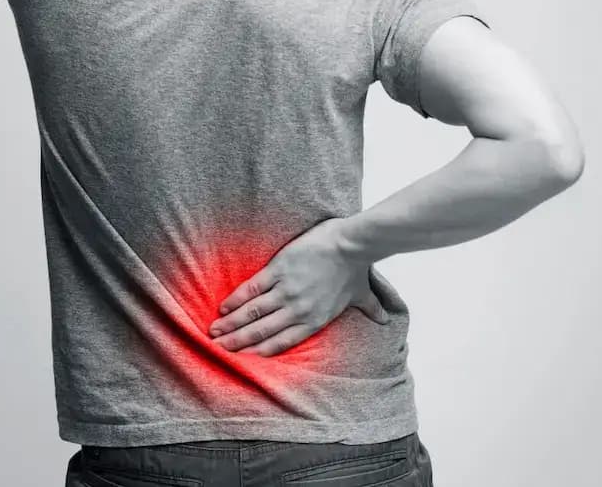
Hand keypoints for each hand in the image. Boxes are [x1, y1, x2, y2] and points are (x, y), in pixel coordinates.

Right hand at [208, 218, 388, 356]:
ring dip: (232, 323)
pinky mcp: (278, 269)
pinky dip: (237, 299)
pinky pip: (253, 288)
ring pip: (253, 312)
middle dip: (238, 341)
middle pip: (261, 331)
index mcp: (314, 319)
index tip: (243, 357)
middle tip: (219, 347)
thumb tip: (385, 319)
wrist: (351, 244)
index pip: (281, 341)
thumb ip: (369, 308)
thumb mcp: (362, 293)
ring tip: (215, 331)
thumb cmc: (356, 267)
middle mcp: (297, 310)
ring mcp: (286, 290)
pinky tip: (225, 306)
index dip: (260, 350)